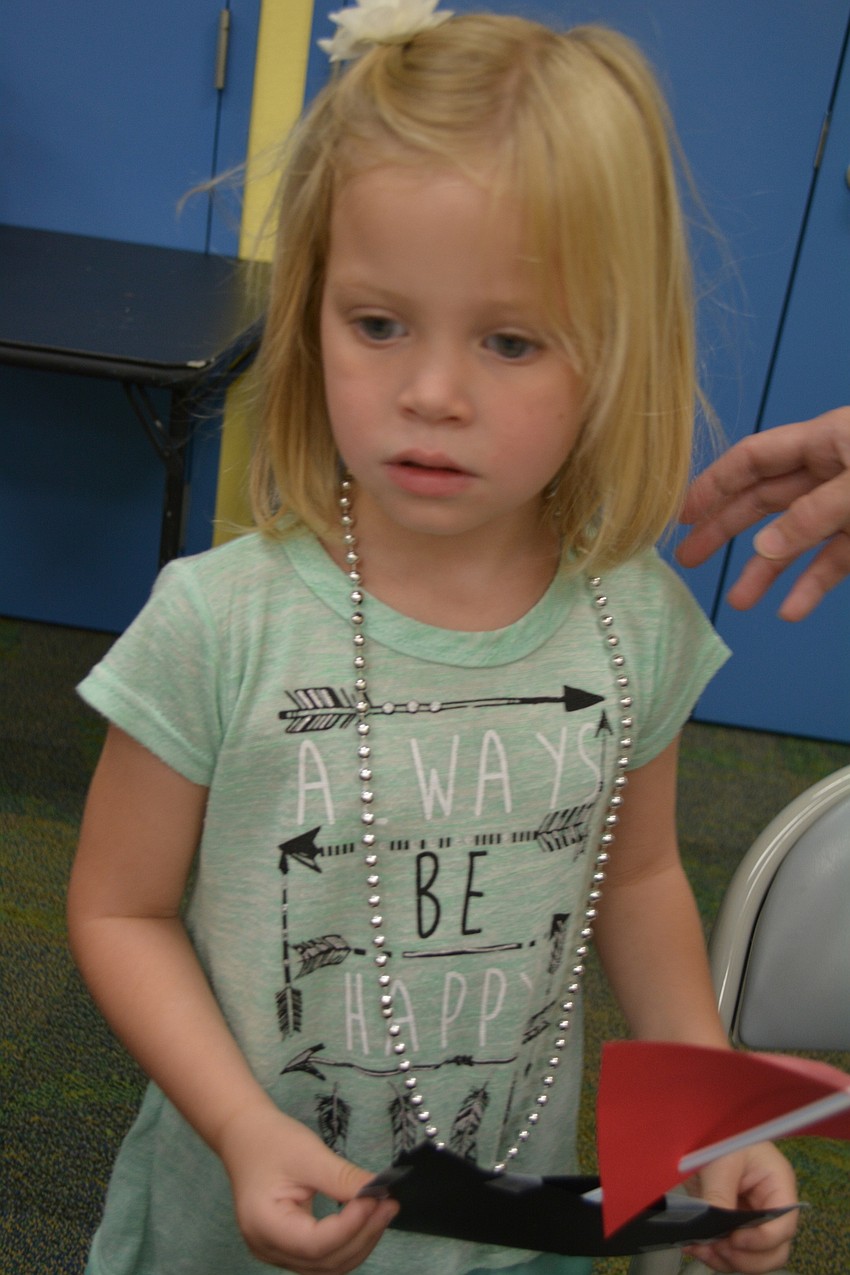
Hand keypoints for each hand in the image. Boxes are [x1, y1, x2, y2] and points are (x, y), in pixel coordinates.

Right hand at [216, 1101, 398, 1272]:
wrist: (245, 1137)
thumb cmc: (271, 1141)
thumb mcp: (308, 1154)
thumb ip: (342, 1178)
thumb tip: (379, 1191)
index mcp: (264, 1225)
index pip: (315, 1244)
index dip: (350, 1226)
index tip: (375, 1199)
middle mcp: (268, 1248)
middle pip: (325, 1261)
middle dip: (362, 1235)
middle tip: (389, 1203)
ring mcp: (278, 1252)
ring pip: (328, 1264)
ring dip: (360, 1241)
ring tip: (383, 1209)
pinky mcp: (289, 1247)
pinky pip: (324, 1256)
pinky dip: (348, 1240)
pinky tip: (364, 1218)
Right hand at [677, 407, 849, 618]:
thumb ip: (813, 515)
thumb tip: (763, 549)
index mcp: (825, 440)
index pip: (753, 459)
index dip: (714, 484)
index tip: (683, 515)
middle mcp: (831, 471)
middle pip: (764, 500)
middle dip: (726, 529)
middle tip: (689, 559)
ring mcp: (849, 505)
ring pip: (796, 538)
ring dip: (767, 570)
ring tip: (740, 602)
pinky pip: (832, 560)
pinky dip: (812, 586)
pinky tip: (791, 610)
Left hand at [682, 1141, 797, 1272]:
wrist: (694, 1127)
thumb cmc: (719, 1134)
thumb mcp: (720, 1159)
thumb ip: (720, 1195)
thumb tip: (715, 1231)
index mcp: (778, 1184)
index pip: (783, 1225)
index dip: (762, 1239)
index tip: (734, 1239)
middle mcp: (770, 1206)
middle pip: (774, 1250)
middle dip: (747, 1258)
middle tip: (717, 1248)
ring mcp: (752, 1217)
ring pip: (753, 1257)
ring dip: (728, 1261)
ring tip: (700, 1249)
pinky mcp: (733, 1223)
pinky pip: (732, 1250)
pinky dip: (715, 1255)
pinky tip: (696, 1246)